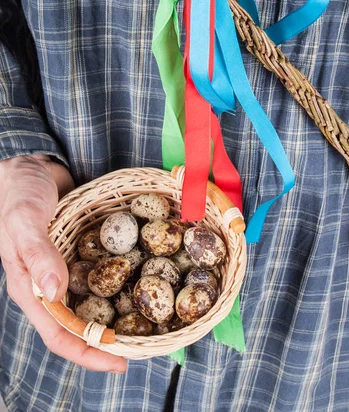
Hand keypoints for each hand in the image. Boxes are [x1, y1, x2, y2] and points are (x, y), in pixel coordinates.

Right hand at [0, 154, 126, 372]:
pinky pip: (102, 271)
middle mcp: (50, 284)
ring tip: (150, 318)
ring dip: (118, 312)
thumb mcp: (24, 221)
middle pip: (80, 325)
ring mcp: (67, 268)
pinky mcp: (81, 251)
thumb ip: (38, 253)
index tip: (121, 362)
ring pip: (94, 300)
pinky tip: (144, 277)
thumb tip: (55, 292)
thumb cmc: (19, 192)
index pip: (59, 334)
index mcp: (31, 288)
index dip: (88, 352)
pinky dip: (121, 279)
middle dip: (110, 339)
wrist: (31, 166)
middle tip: (146, 343)